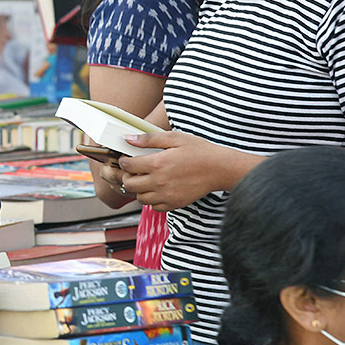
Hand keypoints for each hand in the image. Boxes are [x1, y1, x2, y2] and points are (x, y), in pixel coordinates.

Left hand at [116, 130, 231, 211]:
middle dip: (127, 176)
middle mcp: (159, 182)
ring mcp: (167, 195)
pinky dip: (152, 200)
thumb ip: (149, 139)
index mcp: (157, 163)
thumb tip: (128, 138)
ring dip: (139, 189)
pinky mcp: (175, 204)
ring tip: (147, 180)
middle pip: (129, 184)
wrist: (220, 169)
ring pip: (140, 198)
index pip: (127, 165)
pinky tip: (158, 189)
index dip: (124, 161)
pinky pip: (154, 207)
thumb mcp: (174, 138)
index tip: (127, 158)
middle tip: (134, 170)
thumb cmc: (199, 151)